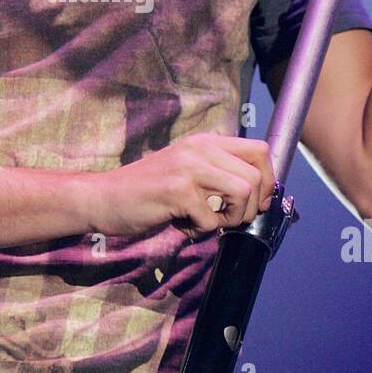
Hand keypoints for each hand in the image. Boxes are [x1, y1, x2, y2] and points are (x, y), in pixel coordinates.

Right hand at [85, 132, 276, 239]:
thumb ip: (217, 173)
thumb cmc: (147, 191)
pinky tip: (184, 224)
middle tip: (231, 217)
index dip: (268, 180)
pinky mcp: (176, 190)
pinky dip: (202, 230)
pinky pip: (211, 218)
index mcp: (206, 142)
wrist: (103, 198)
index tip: (255, 202)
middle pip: (256, 174)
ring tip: (209, 221)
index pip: (261, 150)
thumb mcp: (187, 170)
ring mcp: (188, 167)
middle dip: (252, 205)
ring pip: (242, 192)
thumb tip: (259, 194)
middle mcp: (200, 148)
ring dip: (232, 218)